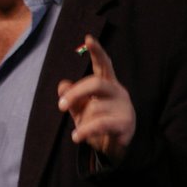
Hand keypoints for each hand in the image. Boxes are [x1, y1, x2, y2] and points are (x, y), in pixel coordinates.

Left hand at [57, 34, 135, 164]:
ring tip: (78, 132)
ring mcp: (124, 107)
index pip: (103, 64)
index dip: (96, 51)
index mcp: (107, 83)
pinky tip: (76, 136)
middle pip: (96, 83)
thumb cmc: (96, 122)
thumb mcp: (80, 108)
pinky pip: (101, 124)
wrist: (113, 148)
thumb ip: (71, 95)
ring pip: (96, 107)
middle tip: (61, 106)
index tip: (88, 38)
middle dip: (76, 93)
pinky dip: (85, 131)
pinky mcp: (125, 123)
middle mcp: (118, 91)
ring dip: (82, 121)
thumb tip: (63, 85)